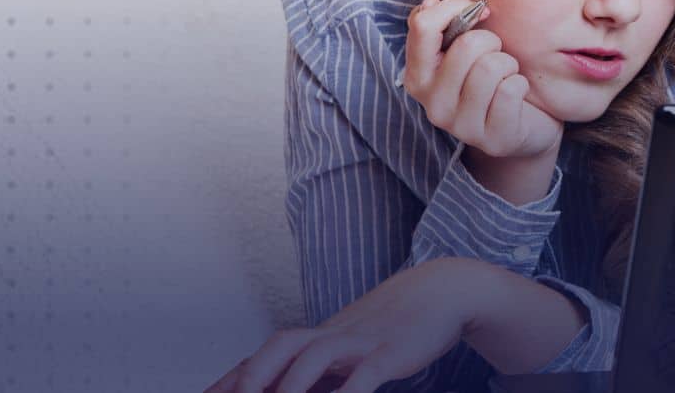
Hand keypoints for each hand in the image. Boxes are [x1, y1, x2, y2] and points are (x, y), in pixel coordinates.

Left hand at [203, 258, 479, 392]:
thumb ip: (320, 371)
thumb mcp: (352, 346)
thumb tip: (284, 384)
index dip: (232, 379)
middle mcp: (333, 334)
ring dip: (292, 387)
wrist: (442, 291)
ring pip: (316, 357)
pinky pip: (366, 371)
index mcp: (320, 336)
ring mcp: (361, 339)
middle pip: (282, 345)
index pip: (266, 355)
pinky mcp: (390, 349)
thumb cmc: (392, 325)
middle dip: (253, 376)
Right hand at [403, 0, 562, 160]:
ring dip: (508, 64)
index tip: (477, 12)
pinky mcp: (492, 138)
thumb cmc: (491, 80)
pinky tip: (517, 96)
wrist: (523, 128)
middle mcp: (432, 103)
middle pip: (466, 45)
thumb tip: (430, 2)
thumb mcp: (462, 52)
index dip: (455, 7)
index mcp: (418, 76)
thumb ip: (442, 27)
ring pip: (490, 67)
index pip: (422, 26)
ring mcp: (460, 125)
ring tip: (506, 76)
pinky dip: (521, 84)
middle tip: (496, 55)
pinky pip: (511, 89)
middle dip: (491, 41)